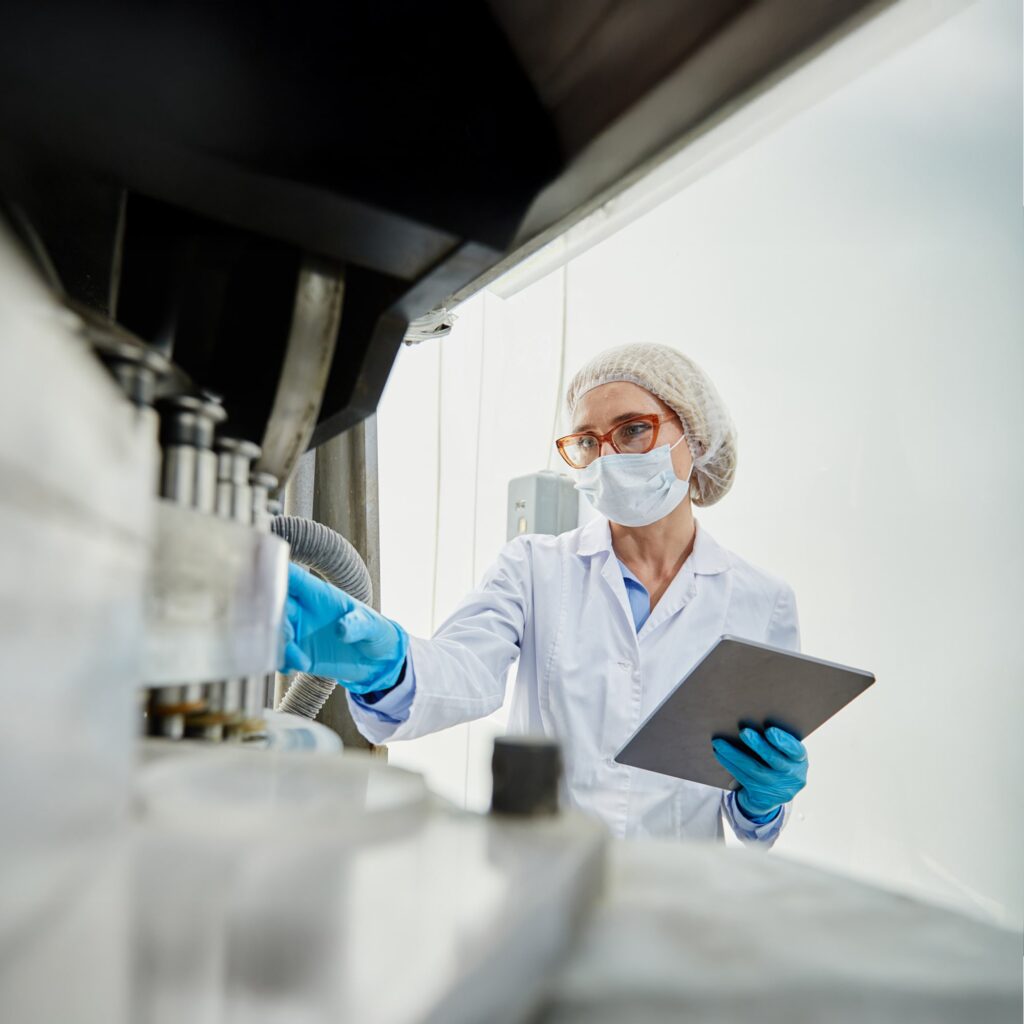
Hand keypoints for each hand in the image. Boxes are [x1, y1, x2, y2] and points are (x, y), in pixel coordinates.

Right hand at [280, 563, 407, 693]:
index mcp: (318, 593)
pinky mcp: (298, 653)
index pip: (291, 577)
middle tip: (289, 636)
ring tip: (300, 661)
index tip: (262, 580)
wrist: (377, 662)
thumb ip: (358, 625)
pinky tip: (295, 667)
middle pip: (275, 605)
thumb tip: (341, 629)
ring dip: (278, 644)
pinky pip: (280, 654)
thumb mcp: (372, 625)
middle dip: (274, 618)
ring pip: (274, 631)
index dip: (273, 574)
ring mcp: (299, 631)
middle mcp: (303, 610)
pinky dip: (281, 660)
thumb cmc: (375, 632)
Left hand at [712, 726, 807, 818]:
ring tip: (720, 743)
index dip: (783, 741)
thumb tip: (752, 717)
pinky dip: (730, 764)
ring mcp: (778, 788)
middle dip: (758, 745)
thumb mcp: (784, 752)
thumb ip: (776, 740)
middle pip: (774, 760)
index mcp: (800, 760)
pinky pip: (743, 778)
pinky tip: (720, 754)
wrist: (773, 793)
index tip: (770, 730)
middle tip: (744, 732)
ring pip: (754, 770)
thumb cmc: (776, 761)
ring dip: (734, 755)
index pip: (796, 751)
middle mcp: (793, 776)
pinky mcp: (762, 796)